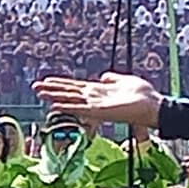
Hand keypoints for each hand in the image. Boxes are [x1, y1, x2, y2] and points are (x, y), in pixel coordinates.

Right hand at [35, 72, 162, 132]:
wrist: (153, 106)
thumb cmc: (142, 95)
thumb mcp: (124, 80)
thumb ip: (113, 78)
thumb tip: (104, 76)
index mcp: (99, 91)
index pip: (75, 87)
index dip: (61, 84)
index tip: (46, 81)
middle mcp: (94, 99)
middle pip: (69, 92)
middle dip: (52, 89)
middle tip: (35, 87)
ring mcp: (96, 105)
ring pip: (70, 99)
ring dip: (54, 96)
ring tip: (39, 93)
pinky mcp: (99, 111)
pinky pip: (80, 108)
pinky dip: (68, 106)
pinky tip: (56, 104)